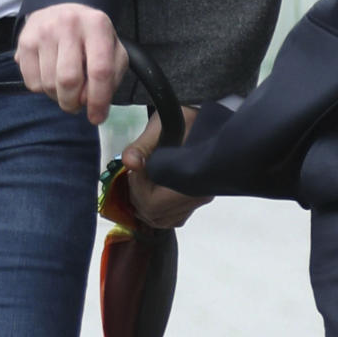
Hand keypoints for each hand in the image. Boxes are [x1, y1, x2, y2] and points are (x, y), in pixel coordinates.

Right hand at [15, 3, 126, 124]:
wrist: (62, 11)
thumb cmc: (91, 37)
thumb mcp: (112, 50)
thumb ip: (111, 76)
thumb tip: (92, 102)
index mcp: (98, 25)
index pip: (100, 70)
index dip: (99, 99)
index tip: (97, 118)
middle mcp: (70, 24)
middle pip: (69, 79)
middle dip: (74, 102)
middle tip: (77, 105)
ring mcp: (44, 31)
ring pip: (48, 84)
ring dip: (58, 97)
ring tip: (66, 88)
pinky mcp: (25, 41)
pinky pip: (32, 83)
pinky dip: (42, 90)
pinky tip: (51, 76)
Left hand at [122, 108, 212, 227]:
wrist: (207, 116)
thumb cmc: (185, 118)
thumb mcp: (161, 126)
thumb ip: (142, 146)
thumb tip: (129, 163)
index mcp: (192, 177)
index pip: (154, 204)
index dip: (138, 190)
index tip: (137, 170)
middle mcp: (199, 193)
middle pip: (156, 215)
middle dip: (139, 196)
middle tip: (137, 174)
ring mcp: (200, 197)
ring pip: (164, 220)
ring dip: (146, 204)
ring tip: (145, 180)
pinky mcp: (198, 198)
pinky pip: (174, 217)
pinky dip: (158, 210)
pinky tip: (154, 189)